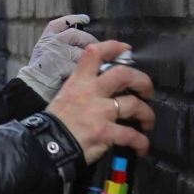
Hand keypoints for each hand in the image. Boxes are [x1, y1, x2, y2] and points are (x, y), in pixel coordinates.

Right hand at [16, 14, 99, 100]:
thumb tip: (84, 44)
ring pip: (82, 51)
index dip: (73, 19)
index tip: (85, 19)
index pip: (60, 24)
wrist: (33, 89)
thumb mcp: (45, 55)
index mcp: (46, 39)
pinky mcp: (63, 65)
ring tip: (92, 65)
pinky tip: (85, 75)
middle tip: (97, 48)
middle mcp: (51, 43)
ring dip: (89, 59)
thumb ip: (60, 47)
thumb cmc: (41, 76)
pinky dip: (85, 71)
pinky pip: (81, 66)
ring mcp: (57, 53)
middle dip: (89, 41)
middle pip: (77, 34)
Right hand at [45, 41, 155, 164]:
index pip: (94, 54)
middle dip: (143, 81)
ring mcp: (99, 112)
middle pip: (124, 75)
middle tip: (147, 91)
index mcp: (79, 82)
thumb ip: (83, 92)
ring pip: (135, 105)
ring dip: (147, 114)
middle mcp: (91, 93)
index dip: (113, 47)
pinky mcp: (105, 133)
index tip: (126, 49)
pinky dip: (141, 142)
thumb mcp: (64, 98)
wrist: (45, 146)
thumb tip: (102, 94)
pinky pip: (131, 135)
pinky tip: (142, 147)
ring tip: (148, 122)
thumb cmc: (54, 124)